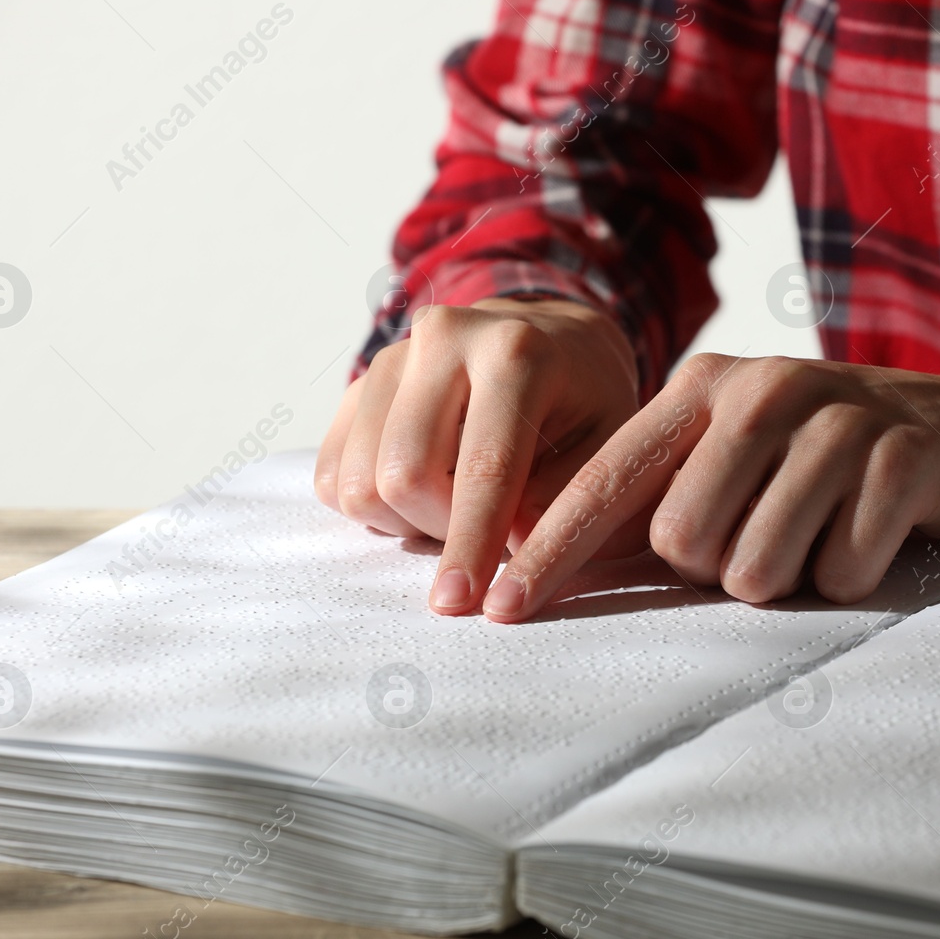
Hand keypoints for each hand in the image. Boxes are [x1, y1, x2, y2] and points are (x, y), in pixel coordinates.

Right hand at [316, 297, 640, 613]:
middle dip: (437, 530)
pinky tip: (419, 491)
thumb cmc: (586, 399)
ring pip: (357, 479)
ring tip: (451, 507)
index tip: (461, 602)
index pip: (482, 468)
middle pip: (403, 475)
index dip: (470, 543)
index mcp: (515, 354)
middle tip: (479, 534)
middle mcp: (443, 339)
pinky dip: (371, 504)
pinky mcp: (358, 381)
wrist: (552, 336)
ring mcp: (392, 356)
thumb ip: (564, 502)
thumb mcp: (608, 447)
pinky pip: (332, 472)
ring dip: (401, 520)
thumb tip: (510, 553)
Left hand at [479, 353, 939, 621]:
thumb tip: (544, 568)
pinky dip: (853, 574)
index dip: (547, 553)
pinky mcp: (900, 454)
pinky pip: (840, 570)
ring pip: (756, 568)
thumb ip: (655, 499)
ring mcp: (831, 416)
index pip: (602, 483)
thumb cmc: (825, 461)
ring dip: (788, 577)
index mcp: (699, 389)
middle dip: (719, 569)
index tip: (494, 613)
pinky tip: (875, 532)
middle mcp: (755, 388)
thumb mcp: (734, 457)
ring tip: (823, 533)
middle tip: (771, 535)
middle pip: (681, 544)